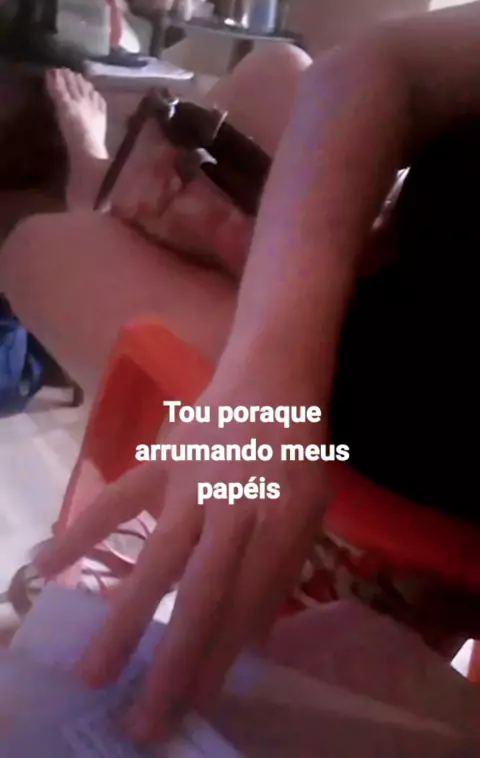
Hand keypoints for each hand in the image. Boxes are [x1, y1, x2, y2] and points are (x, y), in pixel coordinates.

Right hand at [35, 382, 331, 742]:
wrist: (272, 377)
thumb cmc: (299, 453)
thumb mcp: (313, 511)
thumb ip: (281, 572)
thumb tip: (248, 642)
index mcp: (282, 521)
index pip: (248, 603)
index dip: (222, 657)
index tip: (195, 706)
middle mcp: (235, 506)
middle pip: (201, 592)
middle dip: (173, 661)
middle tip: (143, 721)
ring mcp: (193, 480)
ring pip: (156, 556)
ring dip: (125, 616)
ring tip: (94, 671)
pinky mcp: (161, 459)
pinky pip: (118, 499)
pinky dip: (81, 530)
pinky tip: (47, 562)